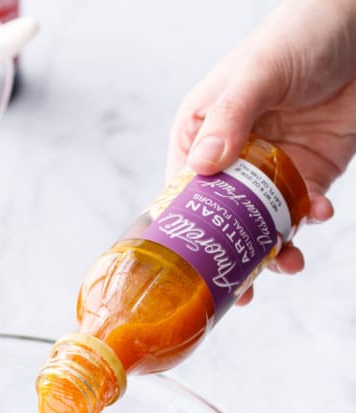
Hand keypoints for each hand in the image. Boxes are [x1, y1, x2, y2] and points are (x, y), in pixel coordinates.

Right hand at [167, 0, 355, 303]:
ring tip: (287, 262)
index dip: (185, 232)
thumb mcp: (257, 74)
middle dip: (230, 256)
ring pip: (260, 226)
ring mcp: (270, 170)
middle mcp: (232, 158)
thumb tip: (202, 167)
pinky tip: (319, 214)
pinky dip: (309, 221)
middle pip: (221, 221)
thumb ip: (229, 119)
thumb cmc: (300, 33)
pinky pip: (301, 211)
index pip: (182, 191)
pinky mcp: (306, 175)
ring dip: (273, 250)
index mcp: (203, 134)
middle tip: (241, 290)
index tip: (191, 266)